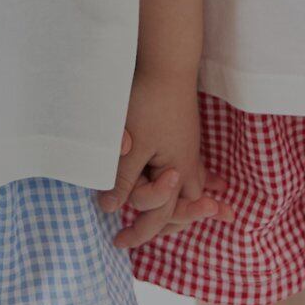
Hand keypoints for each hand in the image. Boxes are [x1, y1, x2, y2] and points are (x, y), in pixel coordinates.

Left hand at [96, 75, 230, 248]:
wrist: (168, 64)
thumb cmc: (150, 103)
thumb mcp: (133, 145)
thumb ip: (124, 179)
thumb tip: (112, 209)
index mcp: (177, 171)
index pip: (160, 214)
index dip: (138, 231)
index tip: (116, 241)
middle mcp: (188, 165)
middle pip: (179, 209)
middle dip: (161, 227)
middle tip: (130, 240)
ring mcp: (188, 151)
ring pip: (186, 192)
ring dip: (177, 210)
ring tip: (163, 225)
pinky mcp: (183, 138)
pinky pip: (190, 172)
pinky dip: (184, 187)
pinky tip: (192, 190)